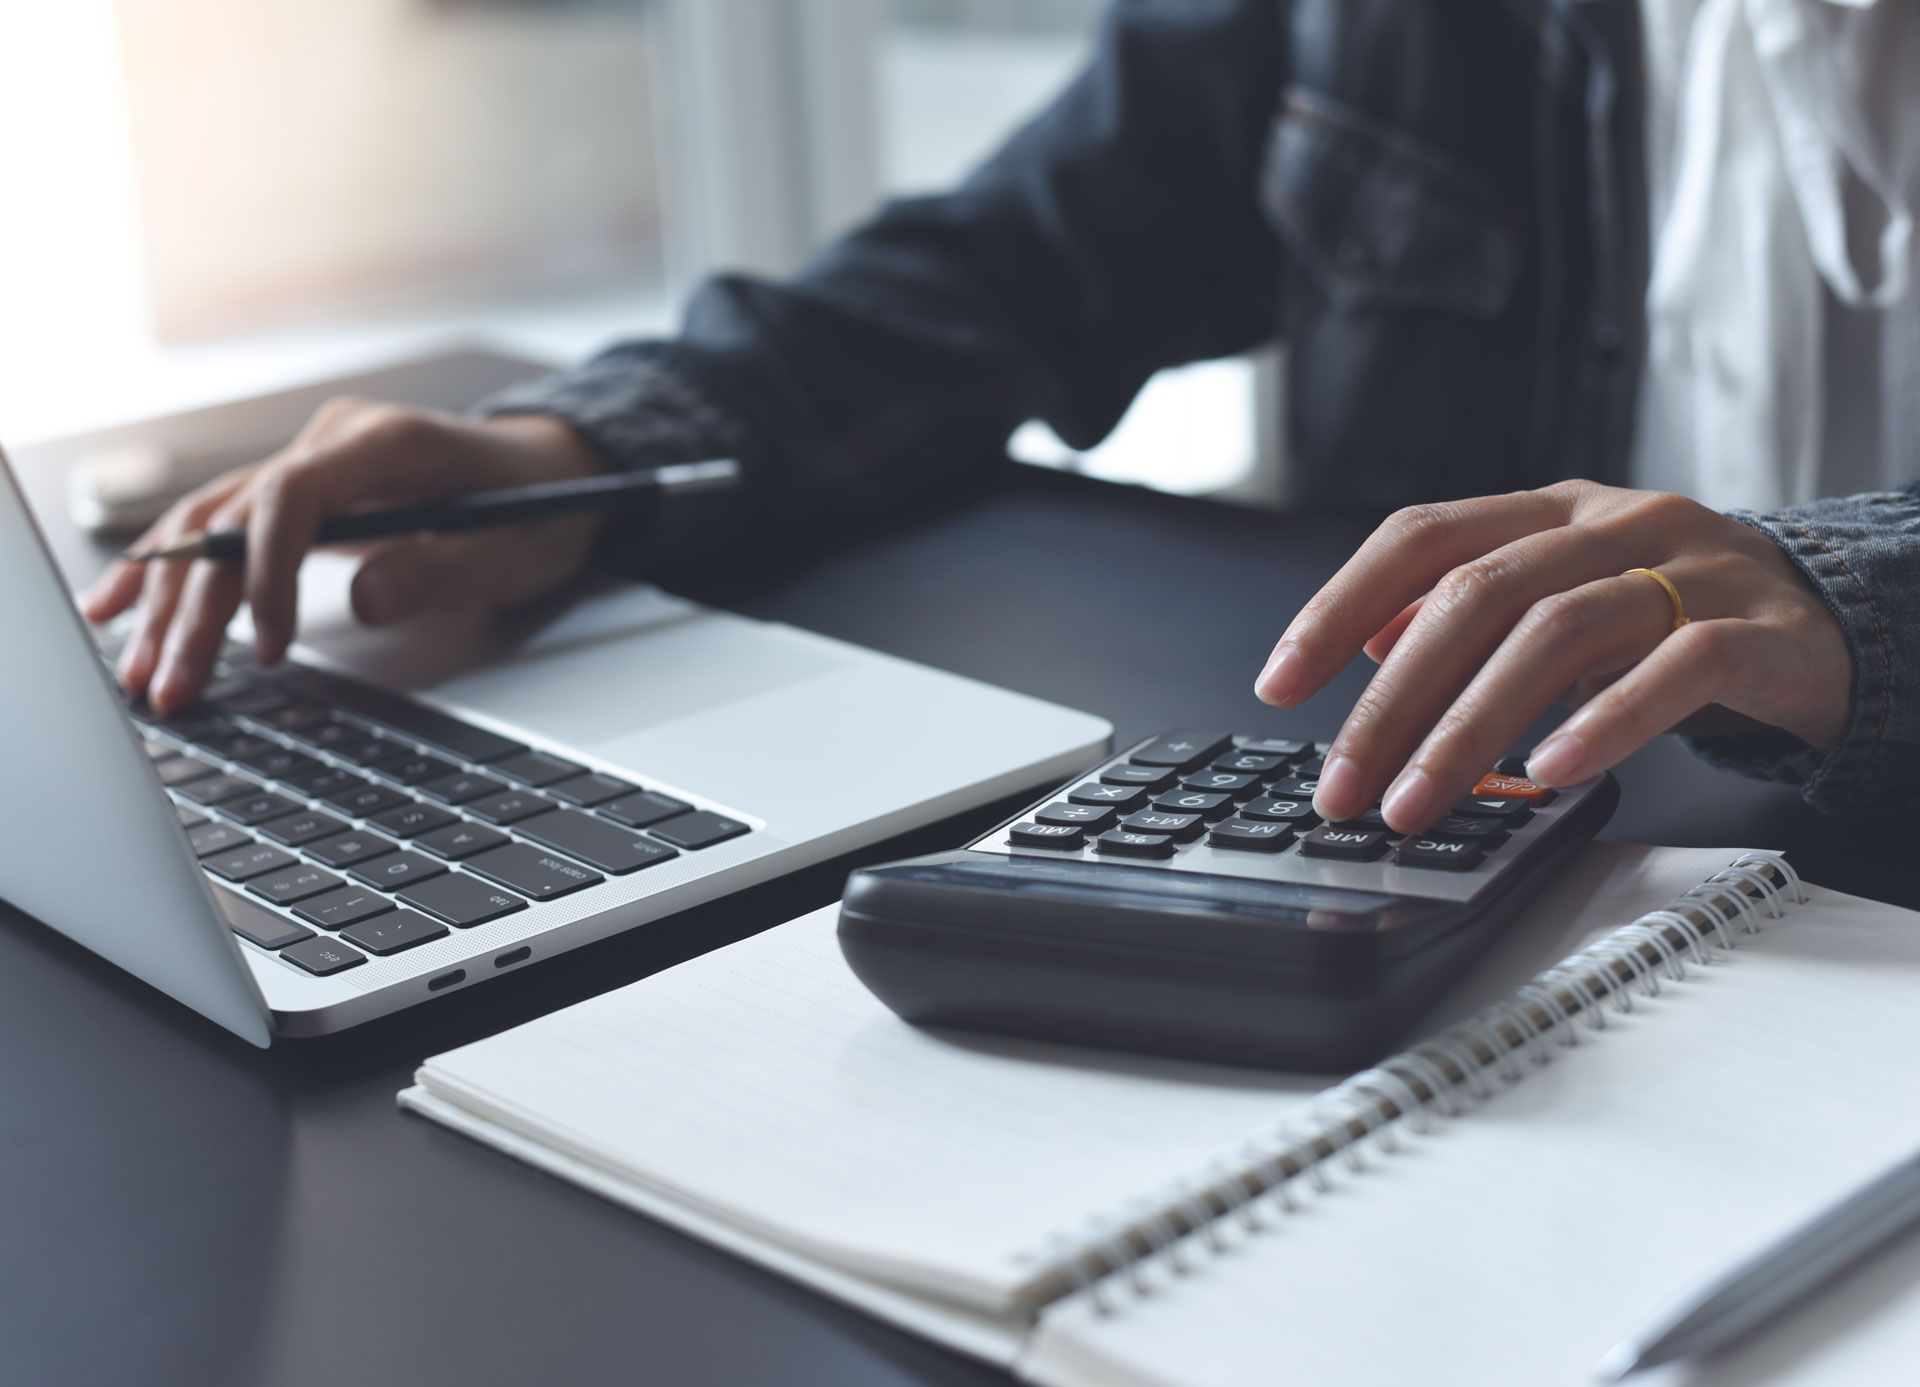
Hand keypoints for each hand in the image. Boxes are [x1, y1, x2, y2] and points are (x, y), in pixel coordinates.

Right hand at [83, 400, 607, 714]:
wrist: (552, 471)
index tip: (268, 649)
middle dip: (195, 609)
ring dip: (167, 599)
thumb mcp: (515, 552)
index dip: (267, 573)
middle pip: (235, 518)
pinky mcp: (302, 490)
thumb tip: (362, 599)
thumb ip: (441, 573)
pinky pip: (219, 525)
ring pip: (212, 524)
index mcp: (386, 443)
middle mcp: (333, 443)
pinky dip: (169, 570)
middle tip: (169, 687)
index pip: (292, 497)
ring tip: (135, 671)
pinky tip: (117, 608)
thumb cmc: (541, 509)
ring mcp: (312, 461)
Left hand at [1252, 481, 1850, 832]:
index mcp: (1550, 510)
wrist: (1829, 620)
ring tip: (1420, 800)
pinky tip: (1551, 771)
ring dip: (1472, 726)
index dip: (1338, 607)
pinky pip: (1675, 670)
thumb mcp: (1560, 599)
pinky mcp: (1756, 630)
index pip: (1421, 536)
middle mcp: (1613, 524)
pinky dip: (1604, 720)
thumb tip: (1365, 641)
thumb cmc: (1671, 616)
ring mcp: (1689, 568)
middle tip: (1343, 786)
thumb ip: (1468, 610)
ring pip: (1559, 631)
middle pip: (1477, 595)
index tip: (1279, 684)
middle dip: (1391, 701)